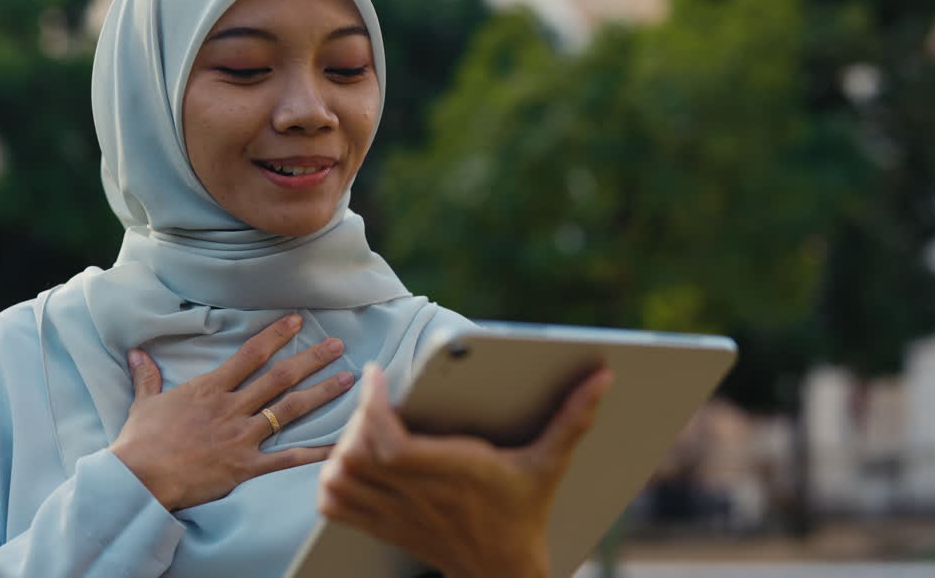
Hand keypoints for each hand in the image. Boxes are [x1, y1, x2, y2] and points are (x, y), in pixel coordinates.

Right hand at [110, 314, 354, 511]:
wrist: (138, 478)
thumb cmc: (140, 441)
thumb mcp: (144, 403)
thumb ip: (147, 376)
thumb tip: (136, 352)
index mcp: (210, 388)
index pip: (251, 354)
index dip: (276, 335)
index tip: (298, 321)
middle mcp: (231, 408)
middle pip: (279, 377)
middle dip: (311, 359)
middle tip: (338, 345)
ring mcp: (241, 436)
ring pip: (289, 409)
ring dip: (320, 393)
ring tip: (347, 380)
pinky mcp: (245, 466)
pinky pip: (287, 458)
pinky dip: (315, 452)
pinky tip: (339, 445)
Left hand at [318, 363, 612, 577]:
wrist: (504, 571)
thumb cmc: (524, 512)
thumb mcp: (549, 463)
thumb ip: (573, 418)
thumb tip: (602, 378)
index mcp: (455, 474)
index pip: (391, 444)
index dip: (373, 408)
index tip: (378, 376)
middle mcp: (420, 496)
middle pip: (357, 457)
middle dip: (357, 420)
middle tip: (375, 399)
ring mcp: (397, 515)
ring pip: (340, 479)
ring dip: (341, 448)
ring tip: (363, 427)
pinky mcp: (384, 527)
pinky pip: (335, 507)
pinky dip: (332, 482)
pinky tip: (350, 464)